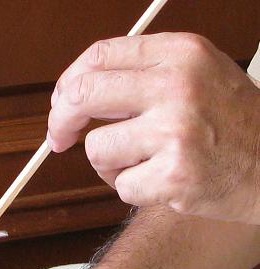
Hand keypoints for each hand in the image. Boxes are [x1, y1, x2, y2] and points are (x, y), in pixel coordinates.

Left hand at [48, 33, 259, 222]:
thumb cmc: (231, 125)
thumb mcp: (198, 76)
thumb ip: (144, 77)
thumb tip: (74, 94)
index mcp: (180, 53)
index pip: (100, 56)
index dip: (69, 83)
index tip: (62, 104)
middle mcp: (177, 86)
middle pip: (84, 95)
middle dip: (61, 121)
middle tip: (60, 139)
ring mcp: (176, 131)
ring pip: (98, 149)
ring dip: (110, 165)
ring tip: (144, 165)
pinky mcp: (175, 175)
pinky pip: (121, 186)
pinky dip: (133, 190)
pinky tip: (162, 183)